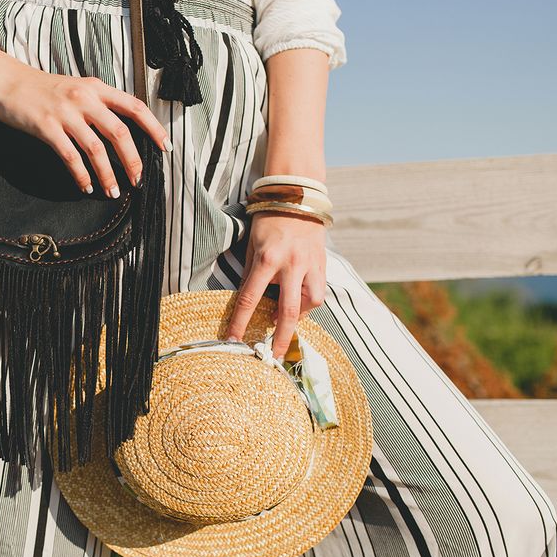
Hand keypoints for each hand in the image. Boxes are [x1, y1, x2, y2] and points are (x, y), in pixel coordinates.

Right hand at [0, 41, 169, 197]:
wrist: (6, 81)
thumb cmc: (42, 89)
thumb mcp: (76, 89)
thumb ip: (98, 104)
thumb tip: (120, 131)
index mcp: (96, 88)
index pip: (134, 107)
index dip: (153, 128)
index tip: (165, 147)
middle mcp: (85, 98)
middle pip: (120, 131)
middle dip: (132, 160)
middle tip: (137, 180)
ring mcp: (65, 113)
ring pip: (96, 149)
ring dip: (107, 174)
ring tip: (112, 192)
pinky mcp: (46, 127)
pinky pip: (70, 156)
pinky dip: (81, 175)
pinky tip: (85, 187)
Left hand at [224, 211, 327, 358]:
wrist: (298, 199)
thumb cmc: (268, 222)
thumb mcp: (252, 246)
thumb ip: (251, 274)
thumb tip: (247, 302)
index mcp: (267, 260)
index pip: (249, 298)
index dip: (240, 322)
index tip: (233, 340)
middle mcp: (291, 265)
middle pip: (286, 311)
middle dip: (280, 338)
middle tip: (274, 357)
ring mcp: (310, 266)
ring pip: (310, 303)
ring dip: (298, 317)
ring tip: (286, 322)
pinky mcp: (323, 265)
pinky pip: (318, 293)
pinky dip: (308, 302)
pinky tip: (299, 302)